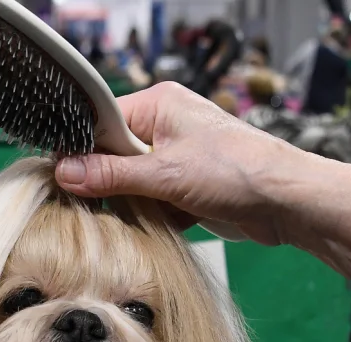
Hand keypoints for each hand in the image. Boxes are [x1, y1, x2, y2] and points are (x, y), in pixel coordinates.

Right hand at [55, 82, 308, 245]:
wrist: (287, 202)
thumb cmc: (237, 171)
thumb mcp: (165, 174)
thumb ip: (113, 175)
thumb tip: (66, 172)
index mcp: (158, 105)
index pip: (102, 123)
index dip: (82, 153)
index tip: (63, 180)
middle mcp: (167, 126)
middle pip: (115, 155)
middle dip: (109, 183)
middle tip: (94, 206)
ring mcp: (179, 157)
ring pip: (135, 183)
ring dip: (134, 204)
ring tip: (133, 217)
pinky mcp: (190, 186)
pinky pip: (156, 200)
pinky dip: (154, 216)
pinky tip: (158, 226)